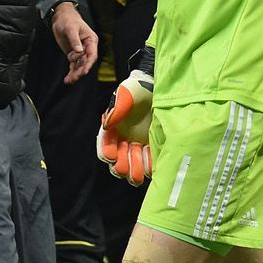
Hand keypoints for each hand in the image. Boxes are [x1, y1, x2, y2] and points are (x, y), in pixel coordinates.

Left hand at [49, 1, 97, 83]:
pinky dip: (71, 72)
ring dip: (75, 74)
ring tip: (69, 80)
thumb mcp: (71, 28)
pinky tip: (68, 78)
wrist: (61, 17)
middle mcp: (87, 47)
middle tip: (74, 77)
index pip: (92, 54)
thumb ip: (75, 39)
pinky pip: (73, 65)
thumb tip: (79, 50)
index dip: (89, 63)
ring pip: (80, 66)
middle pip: (86, 62)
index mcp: (91, 40)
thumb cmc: (68, 20)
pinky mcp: (73, 54)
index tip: (84, 70)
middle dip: (81, 71)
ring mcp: (80, 52)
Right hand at [97, 46, 154, 185]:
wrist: (157, 88)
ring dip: (135, 171)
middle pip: (118, 162)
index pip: (105, 146)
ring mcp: (138, 146)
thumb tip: (107, 124)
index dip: (106, 152)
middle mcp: (123, 141)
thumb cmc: (138, 89)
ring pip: (133, 167)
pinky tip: (153, 167)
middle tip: (125, 169)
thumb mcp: (126, 94)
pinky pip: (149, 163)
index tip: (111, 156)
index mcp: (112, 130)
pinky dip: (150, 167)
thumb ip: (118, 108)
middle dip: (121, 167)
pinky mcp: (152, 148)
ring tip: (140, 174)